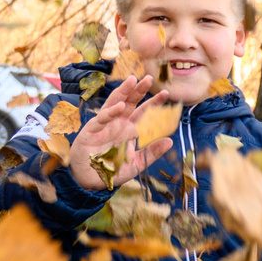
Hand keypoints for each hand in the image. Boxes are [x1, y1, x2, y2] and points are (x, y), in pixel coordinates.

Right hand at [66, 75, 171, 191]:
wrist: (91, 182)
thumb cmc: (113, 171)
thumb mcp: (137, 163)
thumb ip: (152, 152)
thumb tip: (170, 141)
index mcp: (129, 130)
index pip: (143, 113)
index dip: (154, 103)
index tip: (167, 94)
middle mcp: (118, 124)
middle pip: (130, 102)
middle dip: (139, 90)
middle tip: (149, 78)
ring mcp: (105, 125)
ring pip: (114, 103)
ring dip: (123, 92)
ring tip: (132, 80)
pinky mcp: (92, 130)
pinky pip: (102, 118)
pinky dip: (111, 112)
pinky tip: (121, 105)